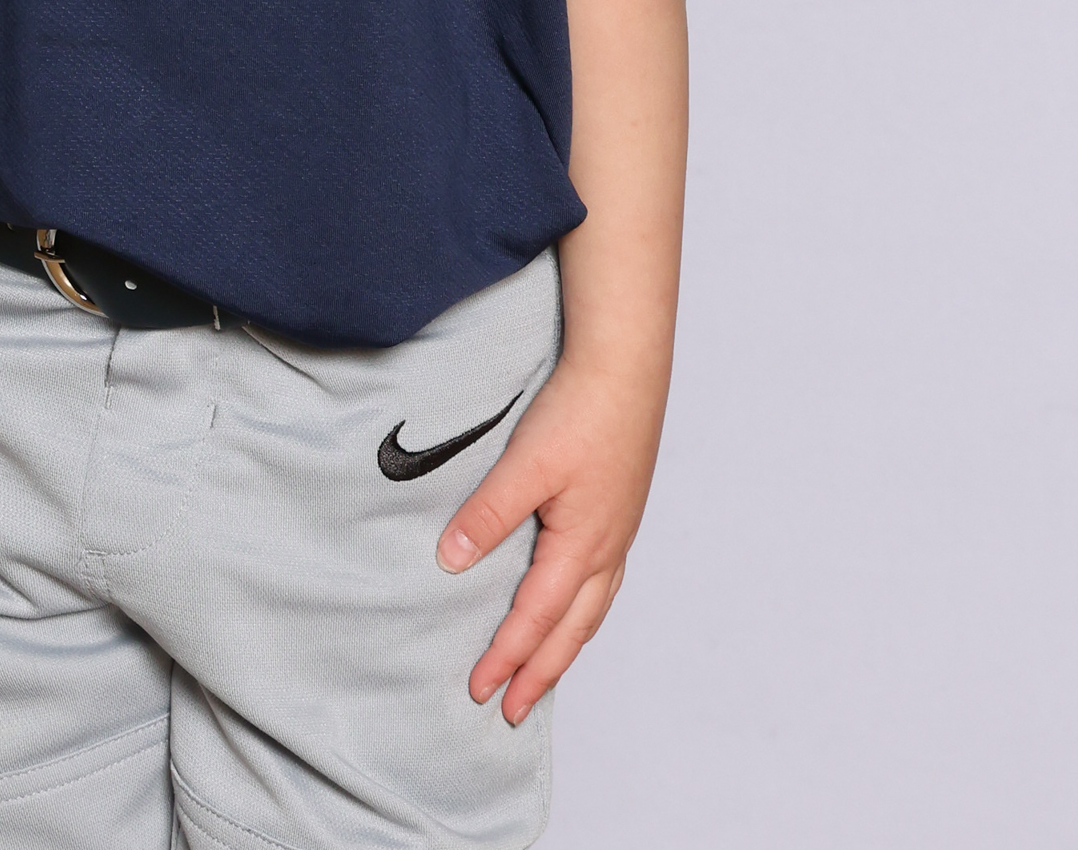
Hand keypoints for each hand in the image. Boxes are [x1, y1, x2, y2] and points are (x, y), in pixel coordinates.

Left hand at [436, 355, 665, 723]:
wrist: (626, 367)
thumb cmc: (580, 412)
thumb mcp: (525, 465)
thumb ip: (488, 516)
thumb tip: (451, 563)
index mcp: (580, 546)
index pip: (535, 620)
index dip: (506, 658)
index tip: (479, 691)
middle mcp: (606, 549)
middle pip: (571, 631)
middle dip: (540, 673)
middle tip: (512, 711)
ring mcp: (618, 531)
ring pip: (591, 610)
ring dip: (565, 646)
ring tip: (544, 673)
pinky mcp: (620, 509)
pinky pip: (603, 581)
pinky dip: (584, 609)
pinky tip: (574, 604)